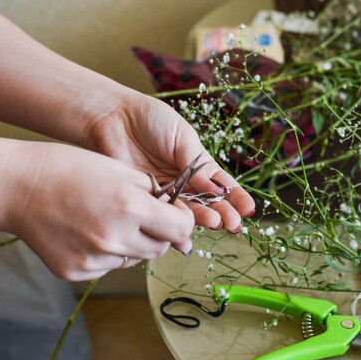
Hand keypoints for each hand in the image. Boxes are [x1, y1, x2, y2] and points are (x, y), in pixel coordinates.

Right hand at [7, 142, 194, 280]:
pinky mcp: (77, 271)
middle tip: (142, 216)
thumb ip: (153, 194)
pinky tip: (88, 232)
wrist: (18, 187)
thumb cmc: (69, 169)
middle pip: (161, 248)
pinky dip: (107, 253)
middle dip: (160, 233)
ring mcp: (94, 259)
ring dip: (133, 243)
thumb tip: (176, 214)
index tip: (176, 213)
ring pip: (135, 259)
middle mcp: (114, 239)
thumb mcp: (119, 170)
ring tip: (109, 220)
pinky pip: (109, 267)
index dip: (183, 220)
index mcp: (129, 208)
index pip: (180, 229)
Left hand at [84, 92, 255, 231]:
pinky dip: (173, 231)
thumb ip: (197, 164)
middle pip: (207, 203)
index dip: (235, 197)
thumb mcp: (181, 137)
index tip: (248, 209)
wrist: (112, 118)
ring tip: (214, 224)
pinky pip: (161, 218)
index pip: (221, 184)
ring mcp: (164, 193)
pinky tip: (184, 241)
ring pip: (187, 212)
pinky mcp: (144, 201)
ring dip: (202, 220)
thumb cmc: (149, 120)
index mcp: (197, 163)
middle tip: (232, 224)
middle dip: (223, 213)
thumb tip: (218, 188)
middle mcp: (183, 182)